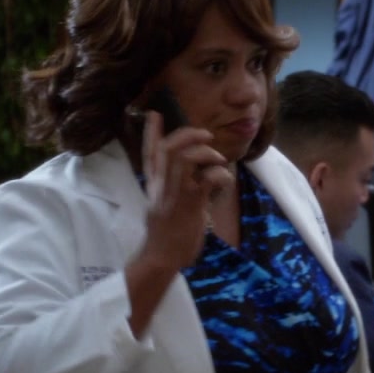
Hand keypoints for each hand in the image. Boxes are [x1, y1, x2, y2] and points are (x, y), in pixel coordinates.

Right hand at [139, 111, 231, 268]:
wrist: (161, 258)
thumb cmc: (166, 234)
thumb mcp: (163, 205)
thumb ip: (172, 186)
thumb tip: (190, 172)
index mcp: (153, 185)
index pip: (149, 154)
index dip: (151, 133)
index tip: (154, 114)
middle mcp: (161, 186)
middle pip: (168, 149)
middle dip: (187, 135)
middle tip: (206, 134)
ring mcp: (174, 194)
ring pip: (184, 159)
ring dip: (205, 153)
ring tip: (217, 159)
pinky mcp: (189, 205)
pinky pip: (205, 180)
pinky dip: (220, 174)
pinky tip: (224, 179)